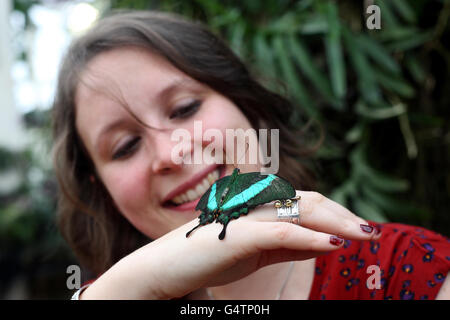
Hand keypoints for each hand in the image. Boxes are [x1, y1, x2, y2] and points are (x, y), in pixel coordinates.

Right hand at [81, 190, 379, 298]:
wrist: (163, 268)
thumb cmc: (205, 259)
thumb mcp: (253, 252)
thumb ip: (283, 244)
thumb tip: (318, 243)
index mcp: (261, 211)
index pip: (306, 204)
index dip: (336, 213)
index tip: (359, 229)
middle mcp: (257, 207)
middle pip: (310, 202)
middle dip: (344, 215)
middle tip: (370, 231)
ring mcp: (249, 218)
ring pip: (302, 211)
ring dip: (338, 222)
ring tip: (364, 234)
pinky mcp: (240, 236)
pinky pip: (283, 233)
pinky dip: (311, 238)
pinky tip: (334, 245)